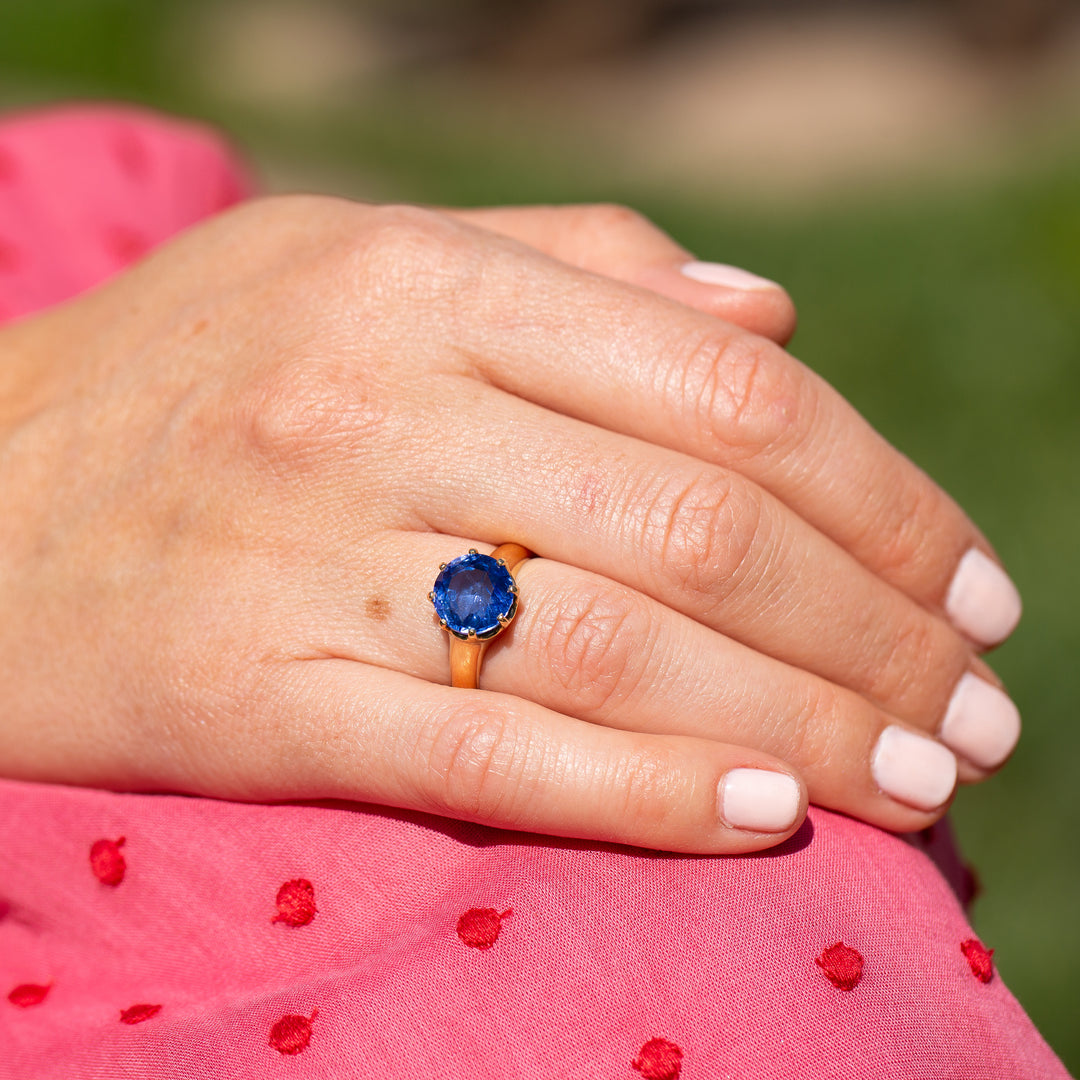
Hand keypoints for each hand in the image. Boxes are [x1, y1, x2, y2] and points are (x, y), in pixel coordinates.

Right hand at [0, 197, 1019, 852]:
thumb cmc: (189, 376)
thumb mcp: (360, 260)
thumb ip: (572, 269)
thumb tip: (768, 320)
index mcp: (418, 280)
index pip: (727, 389)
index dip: (886, 496)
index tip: (975, 585)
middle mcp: (373, 404)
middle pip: (704, 525)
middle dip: (878, 631)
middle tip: (977, 711)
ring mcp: (309, 555)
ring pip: (620, 651)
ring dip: (801, 728)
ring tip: (916, 783)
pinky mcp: (252, 698)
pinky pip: (487, 758)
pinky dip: (644, 795)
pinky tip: (767, 821)